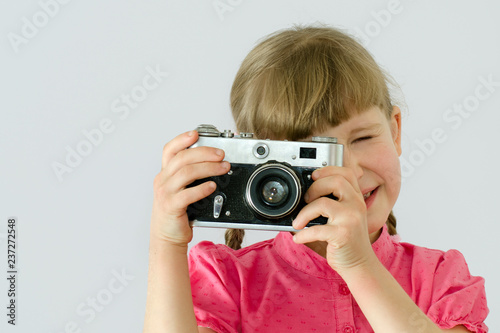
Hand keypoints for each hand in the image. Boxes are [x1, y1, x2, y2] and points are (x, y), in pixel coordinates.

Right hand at [150, 130, 230, 245]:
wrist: (167, 236)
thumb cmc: (176, 212)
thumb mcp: (179, 189)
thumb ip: (188, 175)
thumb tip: (213, 160)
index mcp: (165, 174)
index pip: (169, 150)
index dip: (182, 139)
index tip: (196, 133)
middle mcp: (163, 180)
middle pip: (182, 158)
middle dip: (204, 152)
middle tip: (221, 154)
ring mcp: (166, 193)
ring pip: (186, 172)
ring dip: (208, 168)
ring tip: (223, 168)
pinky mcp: (171, 206)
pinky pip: (188, 194)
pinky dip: (202, 188)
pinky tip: (213, 186)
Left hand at [292, 166, 376, 273]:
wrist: (359, 265)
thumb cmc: (347, 240)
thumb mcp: (346, 216)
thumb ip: (335, 202)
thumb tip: (305, 193)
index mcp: (356, 198)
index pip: (347, 173)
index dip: (329, 170)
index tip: (314, 176)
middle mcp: (356, 205)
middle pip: (335, 181)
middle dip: (314, 188)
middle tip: (306, 200)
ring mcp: (351, 219)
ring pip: (322, 203)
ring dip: (303, 213)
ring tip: (298, 222)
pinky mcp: (343, 235)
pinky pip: (316, 229)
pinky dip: (303, 234)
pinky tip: (299, 238)